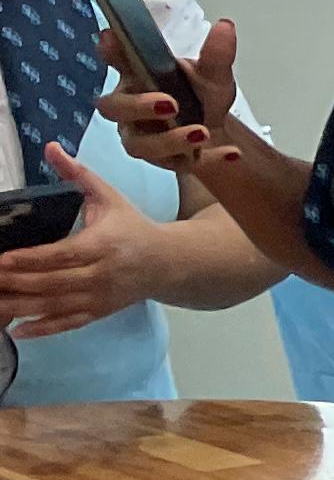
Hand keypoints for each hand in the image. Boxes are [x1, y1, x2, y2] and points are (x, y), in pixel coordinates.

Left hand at [0, 146, 169, 335]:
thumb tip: (52, 148)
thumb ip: (78, 174)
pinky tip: (18, 330)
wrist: (170, 263)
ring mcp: (101, 297)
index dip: (30, 259)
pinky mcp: (100, 312)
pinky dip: (43, 329)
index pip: (61, 254)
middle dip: (16, 284)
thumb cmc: (133, 226)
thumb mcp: (108, 196)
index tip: (1, 260)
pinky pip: (68, 324)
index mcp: (104, 244)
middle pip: (54, 283)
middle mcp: (102, 274)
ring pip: (56, 306)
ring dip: (21, 307)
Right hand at [98, 18, 264, 182]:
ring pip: (140, 145)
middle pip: (114, 109)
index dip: (109, 53)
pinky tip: (231, 153)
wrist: (216, 128)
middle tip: (170, 104)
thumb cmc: (200, 94)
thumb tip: (225, 26)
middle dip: (138, 107)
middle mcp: (129, 109)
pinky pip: (180, 165)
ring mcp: (142, 138)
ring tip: (202, 133)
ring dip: (170, 140)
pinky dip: (208, 160)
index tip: (110, 39)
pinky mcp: (165, 162)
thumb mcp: (213, 74)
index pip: (115, 62)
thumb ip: (216, 55)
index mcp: (135, 78)